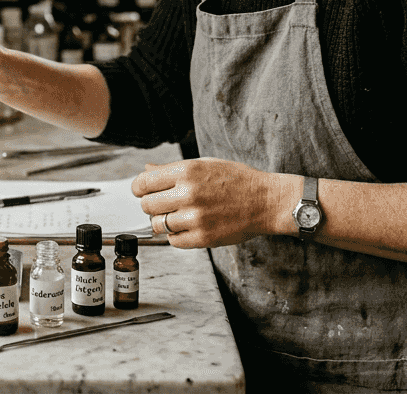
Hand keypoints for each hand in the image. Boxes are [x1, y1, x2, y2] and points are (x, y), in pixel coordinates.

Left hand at [131, 159, 291, 248]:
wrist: (266, 201)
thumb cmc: (237, 180)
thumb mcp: (205, 165)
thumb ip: (172, 169)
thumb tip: (147, 170)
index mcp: (187, 171)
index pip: (143, 182)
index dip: (139, 188)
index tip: (143, 191)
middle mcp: (188, 194)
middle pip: (147, 206)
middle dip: (151, 205)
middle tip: (163, 204)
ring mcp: (195, 218)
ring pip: (158, 225)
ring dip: (163, 222)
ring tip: (178, 216)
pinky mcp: (203, 238)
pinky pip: (173, 241)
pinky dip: (176, 236)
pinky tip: (188, 227)